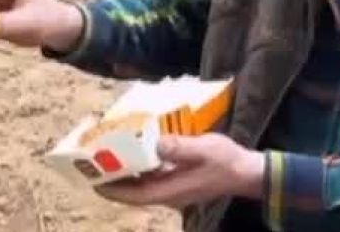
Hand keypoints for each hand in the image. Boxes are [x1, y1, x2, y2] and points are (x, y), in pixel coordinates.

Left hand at [95, 134, 265, 209]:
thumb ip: (180, 147)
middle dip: (113, 180)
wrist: (245, 172)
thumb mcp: (204, 149)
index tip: (93, 180)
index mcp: (171, 190)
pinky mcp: (177, 182)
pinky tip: (134, 152)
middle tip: (94, 162)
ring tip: (108, 156)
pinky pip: (151, 178)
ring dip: (124, 173)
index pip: (134, 195)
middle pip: (133, 191)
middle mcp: (168, 193)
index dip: (113, 189)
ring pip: (141, 185)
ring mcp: (172, 189)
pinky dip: (139, 168)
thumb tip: (157, 144)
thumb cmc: (226, 162)